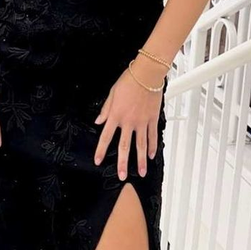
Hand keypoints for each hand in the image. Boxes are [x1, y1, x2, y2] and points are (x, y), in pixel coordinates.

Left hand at [93, 61, 164, 180]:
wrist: (146, 74)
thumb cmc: (129, 80)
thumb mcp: (112, 94)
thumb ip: (106, 110)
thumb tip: (98, 121)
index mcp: (116, 115)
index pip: (105, 137)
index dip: (101, 150)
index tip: (98, 160)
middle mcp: (128, 122)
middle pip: (124, 146)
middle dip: (122, 163)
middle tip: (122, 176)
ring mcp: (142, 122)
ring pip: (141, 145)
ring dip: (140, 160)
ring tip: (141, 172)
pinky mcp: (152, 119)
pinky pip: (152, 136)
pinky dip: (152, 147)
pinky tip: (151, 155)